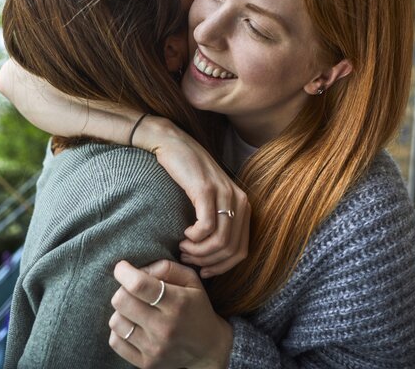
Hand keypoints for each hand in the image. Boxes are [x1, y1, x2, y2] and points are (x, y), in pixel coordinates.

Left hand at [109, 260, 232, 368]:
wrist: (208, 348)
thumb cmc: (196, 307)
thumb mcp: (191, 280)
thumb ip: (166, 267)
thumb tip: (139, 270)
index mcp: (177, 303)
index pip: (139, 285)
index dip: (124, 272)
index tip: (122, 268)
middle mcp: (165, 328)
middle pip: (121, 301)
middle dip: (122, 289)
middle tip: (131, 290)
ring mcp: (154, 349)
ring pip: (116, 321)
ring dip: (121, 311)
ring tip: (134, 310)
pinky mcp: (146, 364)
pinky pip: (116, 341)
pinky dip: (120, 331)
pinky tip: (133, 325)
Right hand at [133, 116, 249, 277]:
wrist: (171, 144)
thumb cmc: (186, 174)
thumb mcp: (208, 200)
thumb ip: (217, 222)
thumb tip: (213, 256)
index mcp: (243, 205)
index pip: (242, 251)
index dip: (222, 268)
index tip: (203, 271)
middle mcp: (238, 200)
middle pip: (231, 250)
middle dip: (208, 262)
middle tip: (188, 258)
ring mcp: (224, 194)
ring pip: (220, 242)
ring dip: (199, 253)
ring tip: (183, 248)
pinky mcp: (206, 190)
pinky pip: (207, 227)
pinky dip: (195, 238)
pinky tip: (184, 234)